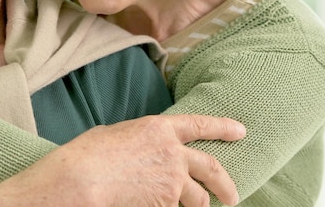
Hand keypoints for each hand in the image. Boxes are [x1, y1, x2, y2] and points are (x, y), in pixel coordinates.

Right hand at [0, 114, 244, 206]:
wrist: (84, 178)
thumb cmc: (90, 154)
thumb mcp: (118, 135)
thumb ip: (140, 141)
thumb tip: (146, 151)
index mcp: (159, 128)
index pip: (199, 125)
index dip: (222, 127)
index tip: (240, 130)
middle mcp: (172, 152)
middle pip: (212, 168)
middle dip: (226, 184)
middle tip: (232, 198)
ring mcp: (172, 180)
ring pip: (198, 197)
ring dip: (201, 205)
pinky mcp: (167, 202)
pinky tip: (161, 206)